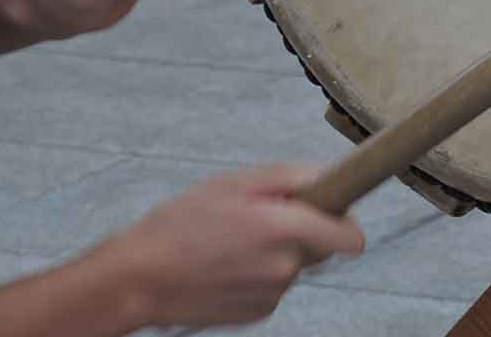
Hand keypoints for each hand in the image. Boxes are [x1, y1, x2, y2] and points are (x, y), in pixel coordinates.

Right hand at [97, 165, 364, 327]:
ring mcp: (273, 294)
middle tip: (263, 217)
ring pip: (296, 265)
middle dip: (305, 229)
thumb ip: (293, 178)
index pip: (351, 236)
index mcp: (287, 229)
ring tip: (233, 241)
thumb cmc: (182, 223)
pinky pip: (275, 285)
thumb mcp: (237, 182)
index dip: (345, 219)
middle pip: (323, 246)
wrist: (138, 279)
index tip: (333, 208)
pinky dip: (260, 273)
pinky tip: (227, 265)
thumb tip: (330, 178)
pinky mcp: (258, 313)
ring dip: (278, 251)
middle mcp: (287, 267)